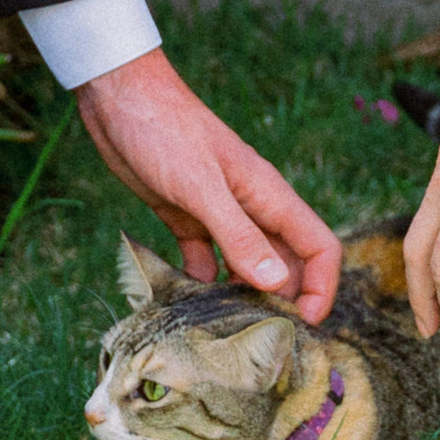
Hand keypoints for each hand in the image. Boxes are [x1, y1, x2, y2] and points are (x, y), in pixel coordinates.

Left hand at [73, 48, 341, 322]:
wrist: (119, 97)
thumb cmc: (165, 132)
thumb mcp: (202, 187)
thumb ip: (240, 235)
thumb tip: (277, 283)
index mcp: (269, 196)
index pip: (319, 248)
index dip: (321, 289)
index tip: (301, 327)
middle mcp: (251, 208)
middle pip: (286, 264)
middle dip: (282, 304)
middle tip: (259, 342)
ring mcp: (218, 214)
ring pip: (246, 267)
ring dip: (242, 298)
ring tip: (225, 334)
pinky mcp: (185, 218)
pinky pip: (205, 261)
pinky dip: (202, 283)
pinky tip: (187, 306)